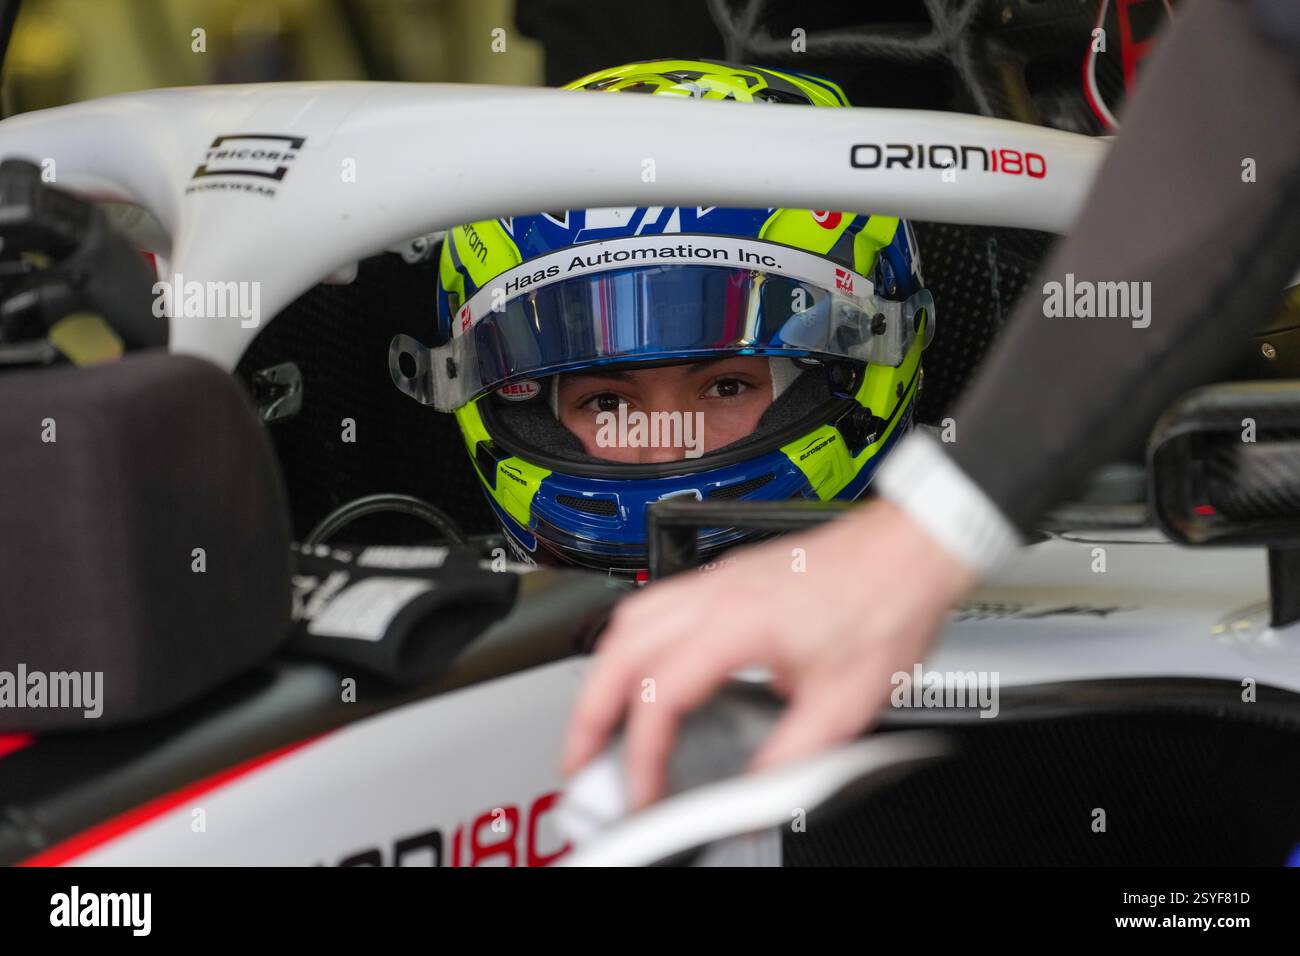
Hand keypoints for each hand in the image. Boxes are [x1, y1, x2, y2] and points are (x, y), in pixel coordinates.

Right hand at [561, 497, 977, 808]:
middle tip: (579, 757)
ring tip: (599, 717)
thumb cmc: (887, 604)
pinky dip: (631, 643)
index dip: (642, 752)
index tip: (645, 789)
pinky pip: (655, 602)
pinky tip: (642, 667)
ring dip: (604, 672)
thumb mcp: (845, 704)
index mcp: (738, 624)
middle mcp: (717, 593)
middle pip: (618, 649)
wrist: (912, 549)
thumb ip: (790, 758)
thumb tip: (751, 795)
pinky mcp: (729, 574)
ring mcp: (719, 578)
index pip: (659, 694)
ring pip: (629, 618)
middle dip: (587, 712)